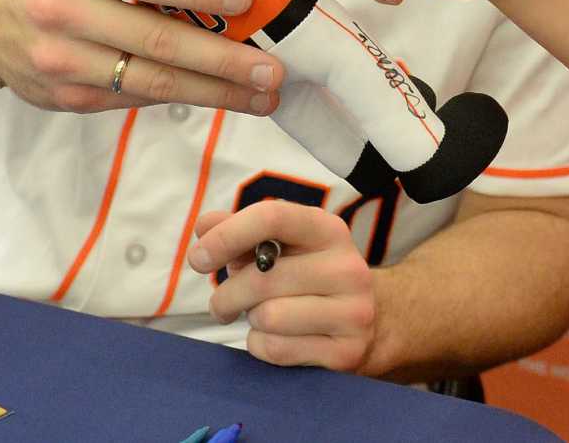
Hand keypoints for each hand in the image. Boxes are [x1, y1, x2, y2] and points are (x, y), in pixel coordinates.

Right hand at [0, 0, 281, 115]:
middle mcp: (61, 9)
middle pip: (155, 40)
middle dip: (222, 61)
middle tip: (272, 71)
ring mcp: (60, 60)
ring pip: (149, 83)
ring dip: (213, 93)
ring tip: (261, 96)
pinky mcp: (63, 97)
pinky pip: (132, 100)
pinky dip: (180, 99)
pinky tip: (218, 96)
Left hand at [190, 200, 375, 371]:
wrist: (371, 319)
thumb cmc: (309, 276)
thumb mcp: (282, 246)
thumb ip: (241, 232)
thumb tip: (203, 225)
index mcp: (328, 230)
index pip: (273, 217)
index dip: (227, 236)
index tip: (198, 258)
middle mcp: (347, 266)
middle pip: (261, 278)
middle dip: (228, 295)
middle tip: (223, 304)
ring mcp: (353, 310)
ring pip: (267, 316)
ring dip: (250, 321)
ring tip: (261, 316)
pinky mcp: (346, 351)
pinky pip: (277, 349)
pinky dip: (262, 346)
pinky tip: (277, 337)